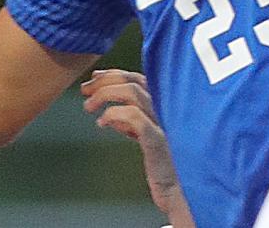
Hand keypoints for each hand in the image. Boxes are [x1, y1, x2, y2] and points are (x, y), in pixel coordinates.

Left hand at [81, 70, 192, 225]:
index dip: (114, 74)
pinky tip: (102, 123)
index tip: (95, 78)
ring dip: (105, 94)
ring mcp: (164, 122)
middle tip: (85, 89)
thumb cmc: (167, 167)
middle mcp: (167, 108)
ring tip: (88, 106)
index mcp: (165, 106)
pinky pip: (133, 116)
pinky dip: (113, 114)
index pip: (137, 78)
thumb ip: (134, 123)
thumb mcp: (148, 139)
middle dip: (104, 81)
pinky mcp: (159, 140)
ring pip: (132, 92)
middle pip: (133, 80)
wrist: (183, 194)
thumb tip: (109, 114)